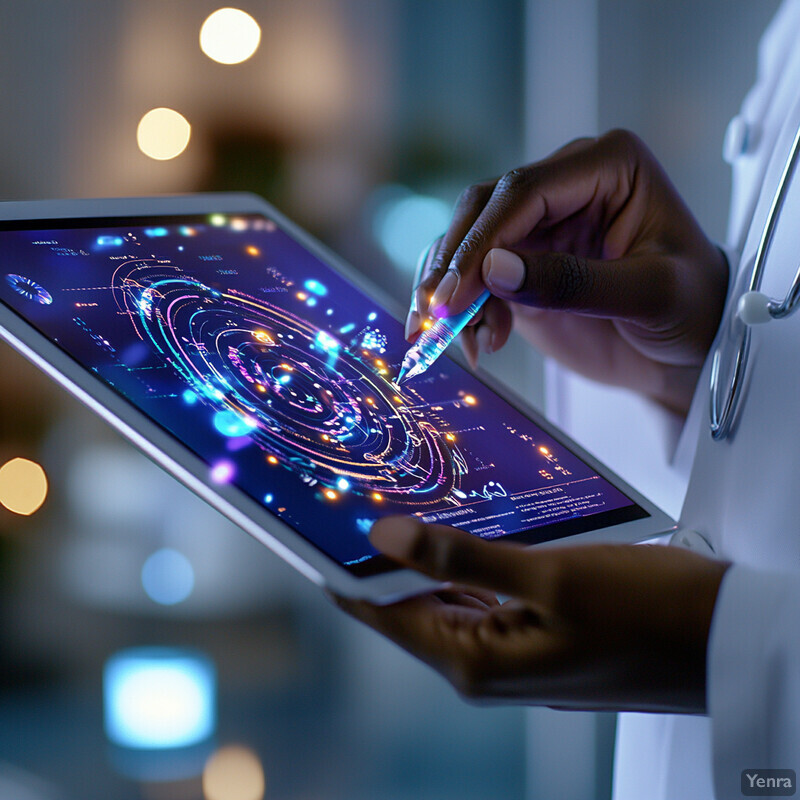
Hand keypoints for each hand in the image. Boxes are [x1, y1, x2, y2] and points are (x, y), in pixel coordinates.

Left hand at [335, 517, 729, 712]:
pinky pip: (484, 599)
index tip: (313, 533)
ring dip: (429, 558)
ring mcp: (512, 652)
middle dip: (386, 557)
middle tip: (359, 499)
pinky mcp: (536, 636)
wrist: (723, 638)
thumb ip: (462, 556)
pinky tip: (460, 531)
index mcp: (476, 662)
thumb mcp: (551, 576)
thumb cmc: (649, 612)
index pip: (383, 615)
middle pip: (411, 606)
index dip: (344, 575)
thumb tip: (386, 536)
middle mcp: (485, 665)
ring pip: (449, 599)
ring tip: (401, 504)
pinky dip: (467, 567)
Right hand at [407, 130, 727, 415]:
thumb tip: (495, 270)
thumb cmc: (690, 308)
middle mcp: (566, 186)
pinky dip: (466, 310)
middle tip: (436, 317)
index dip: (482, 242)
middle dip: (454, 266)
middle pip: (483, 210)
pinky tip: (478, 342)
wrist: (690, 347)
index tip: (455, 294)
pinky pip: (477, 277)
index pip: (523, 192)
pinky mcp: (524, 263)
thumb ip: (573, 282)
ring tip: (456, 339)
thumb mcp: (647, 296)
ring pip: (469, 242)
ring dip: (452, 291)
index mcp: (607, 166)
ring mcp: (541, 225)